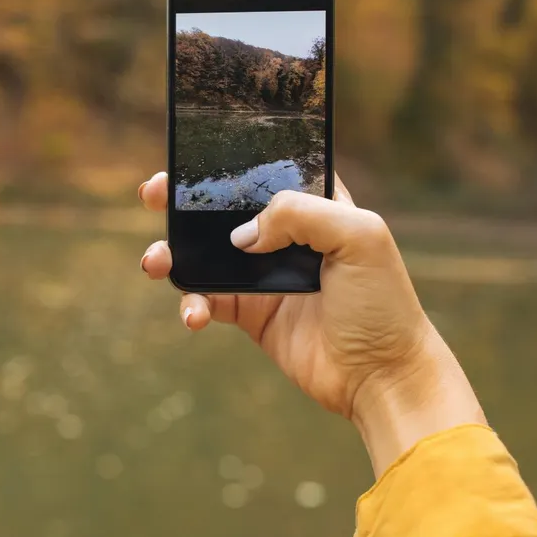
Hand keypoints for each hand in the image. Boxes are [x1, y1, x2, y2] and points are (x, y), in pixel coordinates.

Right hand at [139, 172, 484, 474]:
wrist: (381, 377)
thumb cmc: (383, 304)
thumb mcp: (359, 237)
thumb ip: (298, 214)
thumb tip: (240, 236)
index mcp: (316, 203)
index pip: (264, 168)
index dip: (226, 161)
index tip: (189, 159)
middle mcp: (286, 234)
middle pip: (222, 207)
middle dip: (181, 200)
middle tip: (153, 196)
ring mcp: (264, 274)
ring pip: (204, 253)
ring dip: (174, 254)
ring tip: (157, 263)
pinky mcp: (251, 314)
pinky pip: (206, 300)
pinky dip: (191, 304)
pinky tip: (194, 315)